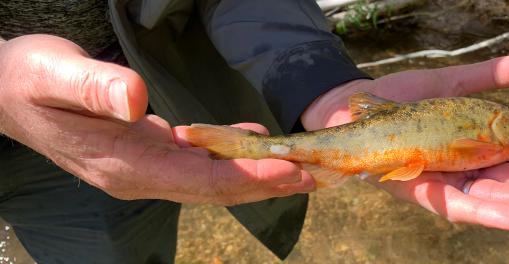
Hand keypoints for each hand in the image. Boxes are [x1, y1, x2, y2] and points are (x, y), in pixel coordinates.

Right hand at [0, 35, 313, 204]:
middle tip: (317, 175)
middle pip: (215, 189)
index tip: (290, 168)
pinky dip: (231, 157)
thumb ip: (93, 88)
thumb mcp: (51, 73)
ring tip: (301, 167)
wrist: (3, 93)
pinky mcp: (147, 156)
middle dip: (267, 183)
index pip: (198, 179)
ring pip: (211, 180)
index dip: (247, 176)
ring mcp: (144, 170)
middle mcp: (139, 176)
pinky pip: (198, 164)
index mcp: (123, 164)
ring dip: (257, 174)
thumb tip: (135, 101)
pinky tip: (254, 141)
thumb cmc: (26, 79)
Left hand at [301, 52, 508, 231]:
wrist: (349, 109)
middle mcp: (464, 170)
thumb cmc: (399, 101)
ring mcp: (443, 183)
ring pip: (494, 199)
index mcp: (478, 149)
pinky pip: (453, 206)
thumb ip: (489, 81)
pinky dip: (483, 213)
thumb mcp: (451, 86)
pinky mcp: (418, 190)